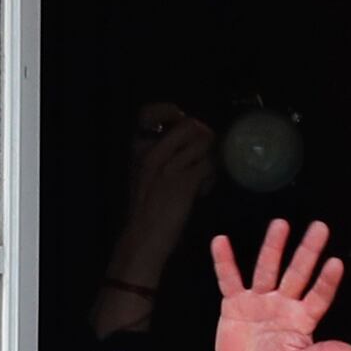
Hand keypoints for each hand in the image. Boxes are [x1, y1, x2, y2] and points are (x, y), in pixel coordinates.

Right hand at [120, 110, 216, 278]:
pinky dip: (211, 176)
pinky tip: (203, 189)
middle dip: (204, 137)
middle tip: (205, 153)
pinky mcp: (185, 183)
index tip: (181, 123)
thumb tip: (189, 138)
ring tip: (204, 175)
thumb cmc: (146, 209)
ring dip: (211, 157)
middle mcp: (153, 153)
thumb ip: (160, 154)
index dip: (171, 112)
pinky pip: (208, 165)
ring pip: (204, 143)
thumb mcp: (144, 174)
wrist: (143, 238)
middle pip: (190, 125)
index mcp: (139, 149)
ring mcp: (169, 167)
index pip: (150, 112)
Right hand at [210, 217, 350, 350]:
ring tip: (281, 225)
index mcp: (301, 320)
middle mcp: (283, 305)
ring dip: (273, 248)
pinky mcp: (235, 304)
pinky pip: (229, 279)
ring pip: (267, 270)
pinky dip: (224, 262)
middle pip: (297, 273)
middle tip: (319, 228)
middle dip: (307, 251)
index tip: (336, 263)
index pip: (319, 296)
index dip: (326, 281)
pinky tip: (221, 242)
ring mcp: (259, 301)